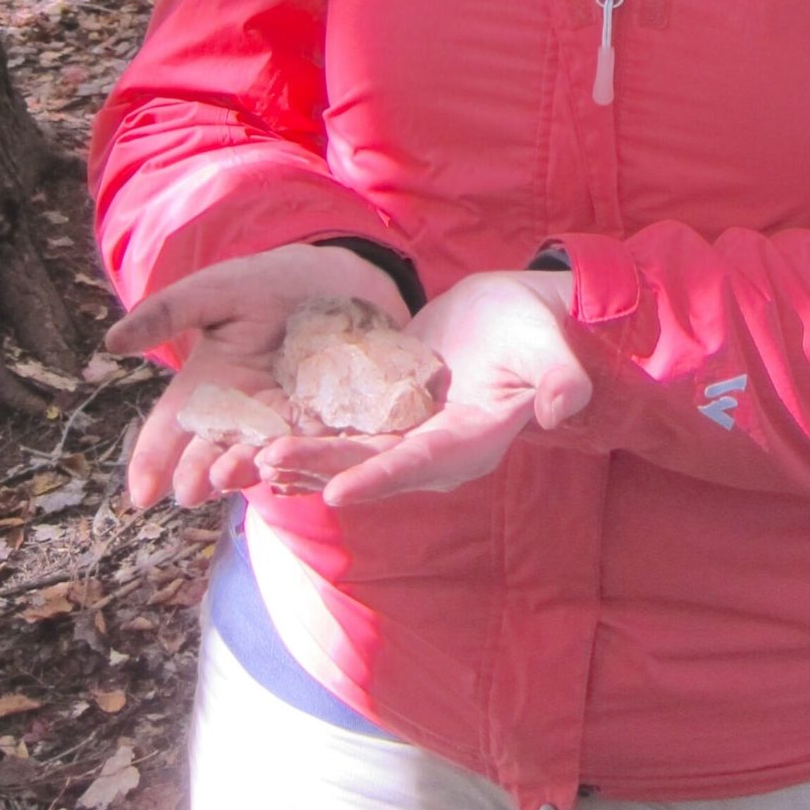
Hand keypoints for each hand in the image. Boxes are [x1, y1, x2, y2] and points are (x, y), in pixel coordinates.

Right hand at [106, 243, 409, 510]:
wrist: (337, 280)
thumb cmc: (267, 285)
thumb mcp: (215, 292)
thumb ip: (169, 312)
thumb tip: (112, 341)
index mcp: (206, 386)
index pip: (170, 427)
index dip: (153, 460)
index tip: (140, 493)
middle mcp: (239, 412)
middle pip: (211, 451)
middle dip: (198, 473)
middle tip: (188, 492)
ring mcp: (282, 419)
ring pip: (256, 455)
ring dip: (242, 471)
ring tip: (227, 479)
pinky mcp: (325, 418)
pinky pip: (309, 444)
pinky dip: (297, 459)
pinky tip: (286, 471)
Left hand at [256, 270, 592, 508]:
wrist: (516, 317)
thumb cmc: (537, 330)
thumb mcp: (552, 351)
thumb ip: (560, 380)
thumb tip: (561, 407)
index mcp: (471, 442)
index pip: (419, 465)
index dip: (378, 479)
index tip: (336, 492)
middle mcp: (433, 451)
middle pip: (369, 465)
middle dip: (317, 468)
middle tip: (265, 464)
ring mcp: (407, 435)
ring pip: (346, 454)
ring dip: (300, 459)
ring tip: (248, 460)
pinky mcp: (387, 414)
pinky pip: (341, 431)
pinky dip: (304, 436)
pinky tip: (261, 441)